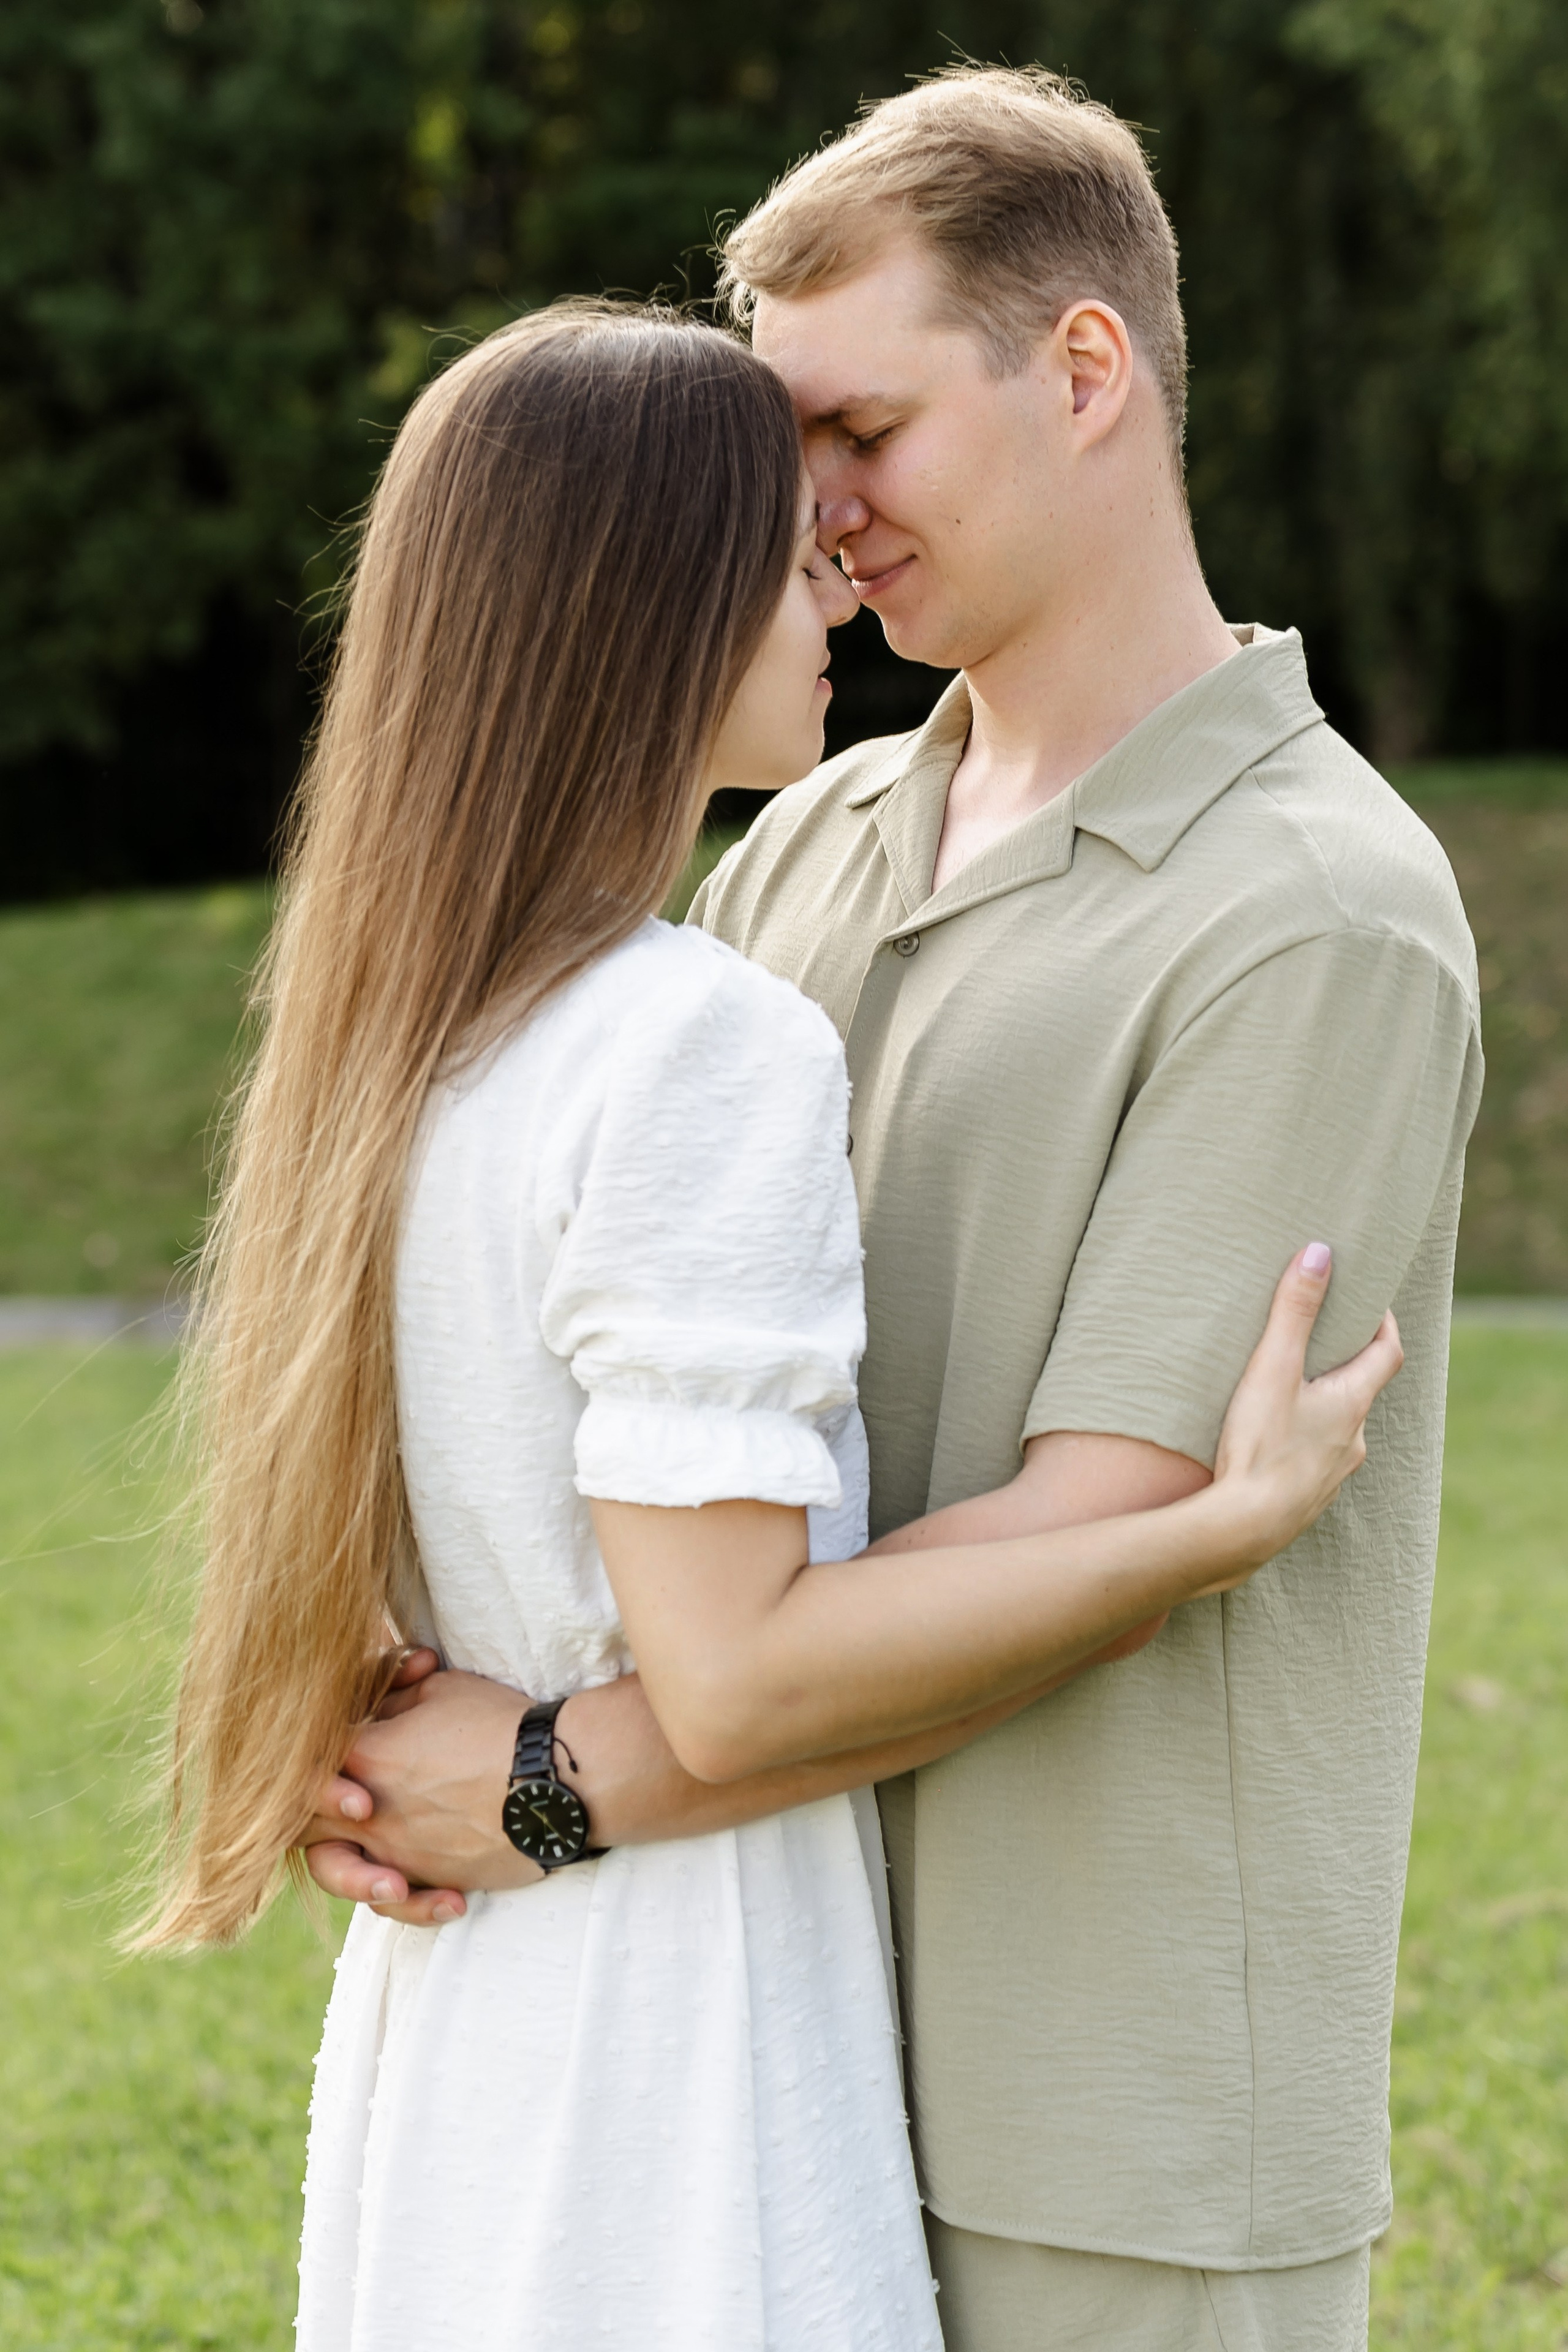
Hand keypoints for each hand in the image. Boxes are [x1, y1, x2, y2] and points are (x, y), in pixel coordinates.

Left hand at [303, 1659, 543, 1923]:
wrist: (554, 1778)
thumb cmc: (499, 1724)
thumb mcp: (441, 1688)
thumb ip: (393, 1696)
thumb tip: (376, 1705)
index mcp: (364, 1756)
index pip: (306, 1759)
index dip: (311, 1751)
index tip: (342, 1740)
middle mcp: (367, 1813)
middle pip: (302, 1823)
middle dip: (312, 1811)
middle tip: (344, 1798)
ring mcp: (395, 1851)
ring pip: (336, 1873)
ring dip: (349, 1870)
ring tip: (380, 1863)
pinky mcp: (430, 1878)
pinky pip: (396, 1904)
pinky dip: (407, 1902)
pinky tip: (439, 1895)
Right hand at [1202, 1244, 1403, 1586]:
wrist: (1243, 1530)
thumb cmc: (1261, 1446)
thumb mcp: (1272, 1368)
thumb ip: (1294, 1311)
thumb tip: (1320, 1253)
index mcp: (1352, 1403)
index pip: (1387, 1353)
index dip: (1383, 1324)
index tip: (1369, 1301)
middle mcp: (1353, 1440)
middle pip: (1360, 1390)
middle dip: (1343, 1364)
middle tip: (1317, 1340)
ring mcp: (1332, 1474)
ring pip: (1336, 1429)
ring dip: (1320, 1406)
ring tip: (1285, 1390)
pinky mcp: (1306, 1499)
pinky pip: (1313, 1460)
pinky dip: (1301, 1442)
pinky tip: (1270, 1443)